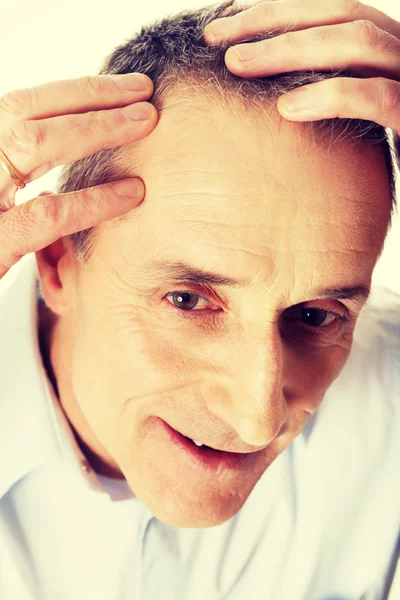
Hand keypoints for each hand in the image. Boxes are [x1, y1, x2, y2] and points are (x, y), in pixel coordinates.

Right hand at [0, 73, 157, 278]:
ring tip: (145, 123)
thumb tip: (57, 176)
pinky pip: (45, 216)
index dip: (75, 92)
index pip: (20, 107)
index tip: (126, 89)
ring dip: (97, 128)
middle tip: (144, 93)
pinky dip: (92, 200)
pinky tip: (131, 193)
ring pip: (33, 145)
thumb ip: (16, 188)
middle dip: (92, 97)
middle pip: (27, 112)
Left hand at [204, 0, 399, 133]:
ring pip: (358, 44)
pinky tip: (287, 108)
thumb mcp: (358, 118)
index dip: (277, 12)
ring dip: (291, 49)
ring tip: (238, 66)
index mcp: (387, 49)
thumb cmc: (386, 155)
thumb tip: (271, 99)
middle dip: (274, 21)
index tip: (223, 29)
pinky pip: (379, 98)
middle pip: (341, 14)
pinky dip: (333, 96)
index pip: (332, 11)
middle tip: (218, 40)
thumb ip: (329, 95)